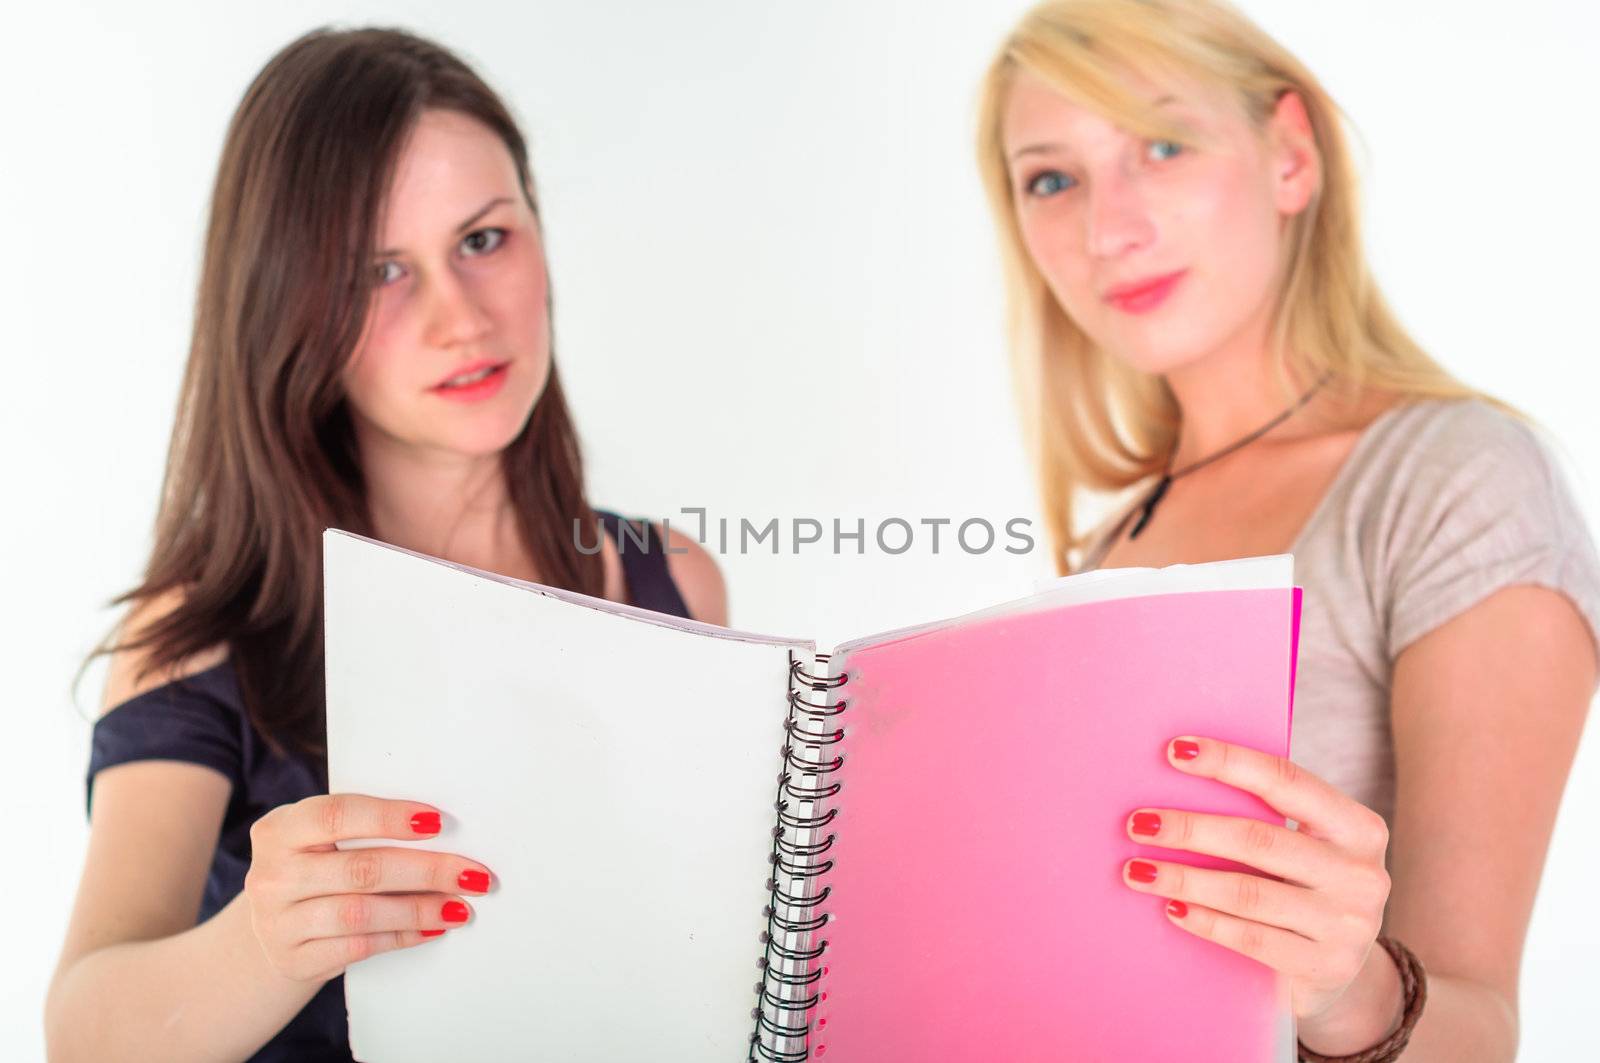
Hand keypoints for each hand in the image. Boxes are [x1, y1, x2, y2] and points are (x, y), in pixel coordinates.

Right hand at [243, 794, 492, 981]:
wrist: (275, 929)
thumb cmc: (315, 868)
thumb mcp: (321, 840)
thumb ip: (363, 829)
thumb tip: (441, 829)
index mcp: (280, 830)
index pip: (336, 814)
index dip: (388, 817)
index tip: (437, 822)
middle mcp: (272, 875)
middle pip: (360, 869)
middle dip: (426, 870)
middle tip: (472, 874)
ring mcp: (277, 923)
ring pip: (361, 914)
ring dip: (419, 910)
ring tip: (459, 907)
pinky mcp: (294, 960)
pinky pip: (358, 947)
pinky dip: (403, 936)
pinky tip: (432, 929)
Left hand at [1119, 736, 1392, 1027]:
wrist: (1340, 971)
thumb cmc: (1305, 888)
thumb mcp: (1307, 848)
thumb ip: (1266, 816)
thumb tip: (1180, 771)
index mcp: (1358, 828)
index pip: (1286, 781)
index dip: (1229, 762)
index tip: (1174, 751)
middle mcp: (1361, 874)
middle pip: (1259, 839)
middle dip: (1190, 829)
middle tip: (1138, 823)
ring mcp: (1347, 925)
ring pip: (1248, 893)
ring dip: (1184, 878)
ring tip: (1137, 870)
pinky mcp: (1325, 967)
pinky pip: (1251, 939)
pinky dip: (1206, 921)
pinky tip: (1171, 908)